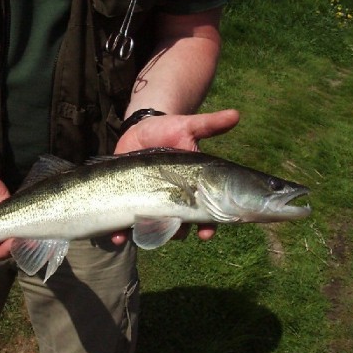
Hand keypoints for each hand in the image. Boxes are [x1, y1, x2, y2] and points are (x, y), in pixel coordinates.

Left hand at [111, 109, 239, 244]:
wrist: (141, 130)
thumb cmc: (169, 131)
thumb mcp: (188, 126)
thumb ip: (209, 124)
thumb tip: (235, 115)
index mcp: (193, 190)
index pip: (207, 213)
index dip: (208, 226)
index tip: (206, 233)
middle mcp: (174, 203)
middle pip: (179, 227)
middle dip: (176, 232)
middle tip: (172, 231)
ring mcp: (151, 205)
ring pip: (153, 230)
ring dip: (147, 237)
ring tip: (141, 236)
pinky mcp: (129, 204)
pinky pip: (126, 225)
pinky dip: (120, 234)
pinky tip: (116, 238)